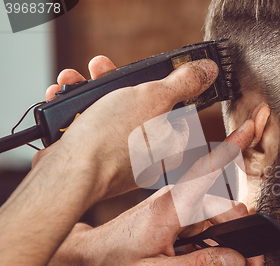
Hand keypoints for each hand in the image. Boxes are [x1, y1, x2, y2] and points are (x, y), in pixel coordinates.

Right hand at [34, 55, 217, 200]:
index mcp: (171, 144)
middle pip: (138, 107)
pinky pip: (88, 128)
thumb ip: (183, 82)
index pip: (175, 110)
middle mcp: (147, 154)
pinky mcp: (91, 160)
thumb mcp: (155, 97)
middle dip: (115, 82)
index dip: (159, 87)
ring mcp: (117, 159)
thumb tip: (209, 70)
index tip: (144, 75)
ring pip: (109, 114)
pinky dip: (75, 110)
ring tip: (74, 81)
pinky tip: (62, 99)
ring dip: (90, 91)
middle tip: (100, 69)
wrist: (68, 172)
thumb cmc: (114, 139)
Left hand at [39, 118, 256, 265]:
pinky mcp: (175, 214)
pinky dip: (213, 241)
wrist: (88, 261)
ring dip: (228, 241)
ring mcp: (175, 206)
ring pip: (216, 216)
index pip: (206, 172)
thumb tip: (235, 258)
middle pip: (224, 208)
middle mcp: (175, 200)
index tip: (249, 129)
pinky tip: (207, 258)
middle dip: (242, 236)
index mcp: (170, 208)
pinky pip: (204, 223)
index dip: (230, 149)